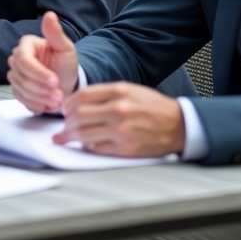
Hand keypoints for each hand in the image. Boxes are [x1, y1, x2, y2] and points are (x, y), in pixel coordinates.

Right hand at [7, 11, 78, 112]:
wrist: (67, 83)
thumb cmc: (65, 65)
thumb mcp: (65, 48)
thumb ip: (56, 33)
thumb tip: (49, 15)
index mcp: (26, 45)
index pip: (24, 60)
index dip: (38, 73)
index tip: (55, 81)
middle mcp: (17, 60)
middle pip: (21, 77)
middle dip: (41, 88)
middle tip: (59, 95)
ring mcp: (15, 76)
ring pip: (21, 90)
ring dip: (41, 98)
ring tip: (58, 100)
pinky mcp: (17, 90)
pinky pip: (21, 100)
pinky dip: (36, 104)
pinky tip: (49, 104)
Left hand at [57, 82, 184, 156]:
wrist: (179, 125)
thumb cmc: (154, 107)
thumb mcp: (130, 90)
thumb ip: (105, 95)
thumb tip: (78, 103)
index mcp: (119, 91)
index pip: (82, 96)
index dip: (68, 104)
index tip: (63, 110)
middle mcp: (119, 109)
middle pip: (78, 116)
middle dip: (65, 123)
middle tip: (62, 127)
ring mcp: (122, 130)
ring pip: (83, 134)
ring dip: (70, 137)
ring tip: (65, 138)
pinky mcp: (125, 148)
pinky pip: (96, 148)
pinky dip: (87, 147)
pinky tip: (85, 145)